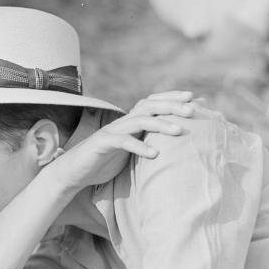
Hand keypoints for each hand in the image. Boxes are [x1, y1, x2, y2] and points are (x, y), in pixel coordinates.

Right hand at [47, 90, 197, 189]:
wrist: (75, 172)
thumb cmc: (105, 162)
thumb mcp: (130, 150)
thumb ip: (146, 142)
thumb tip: (172, 141)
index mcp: (130, 121)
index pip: (153, 101)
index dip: (172, 96)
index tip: (193, 97)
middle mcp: (122, 122)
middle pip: (149, 105)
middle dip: (172, 105)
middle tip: (191, 110)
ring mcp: (112, 131)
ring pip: (139, 120)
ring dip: (161, 124)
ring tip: (180, 131)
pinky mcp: (103, 144)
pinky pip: (123, 141)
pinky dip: (140, 147)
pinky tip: (155, 155)